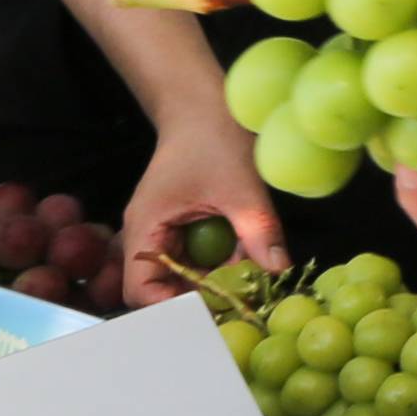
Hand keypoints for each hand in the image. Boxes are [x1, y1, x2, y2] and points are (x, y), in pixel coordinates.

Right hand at [120, 116, 290, 303]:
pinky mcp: (181, 228)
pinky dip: (218, 265)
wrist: (205, 103)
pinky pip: (195, 260)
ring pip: (180, 278)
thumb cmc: (213, 135)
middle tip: (234, 303)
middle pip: (158, 290)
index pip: (138, 291)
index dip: (169, 310)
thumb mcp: (240, 185)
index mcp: (145, 227)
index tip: (208, 312)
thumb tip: (278, 269)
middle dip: (196, 300)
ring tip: (243, 282)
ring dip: (210, 284)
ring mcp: (163, 232)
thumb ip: (257, 229)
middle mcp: (147, 235)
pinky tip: (243, 259)